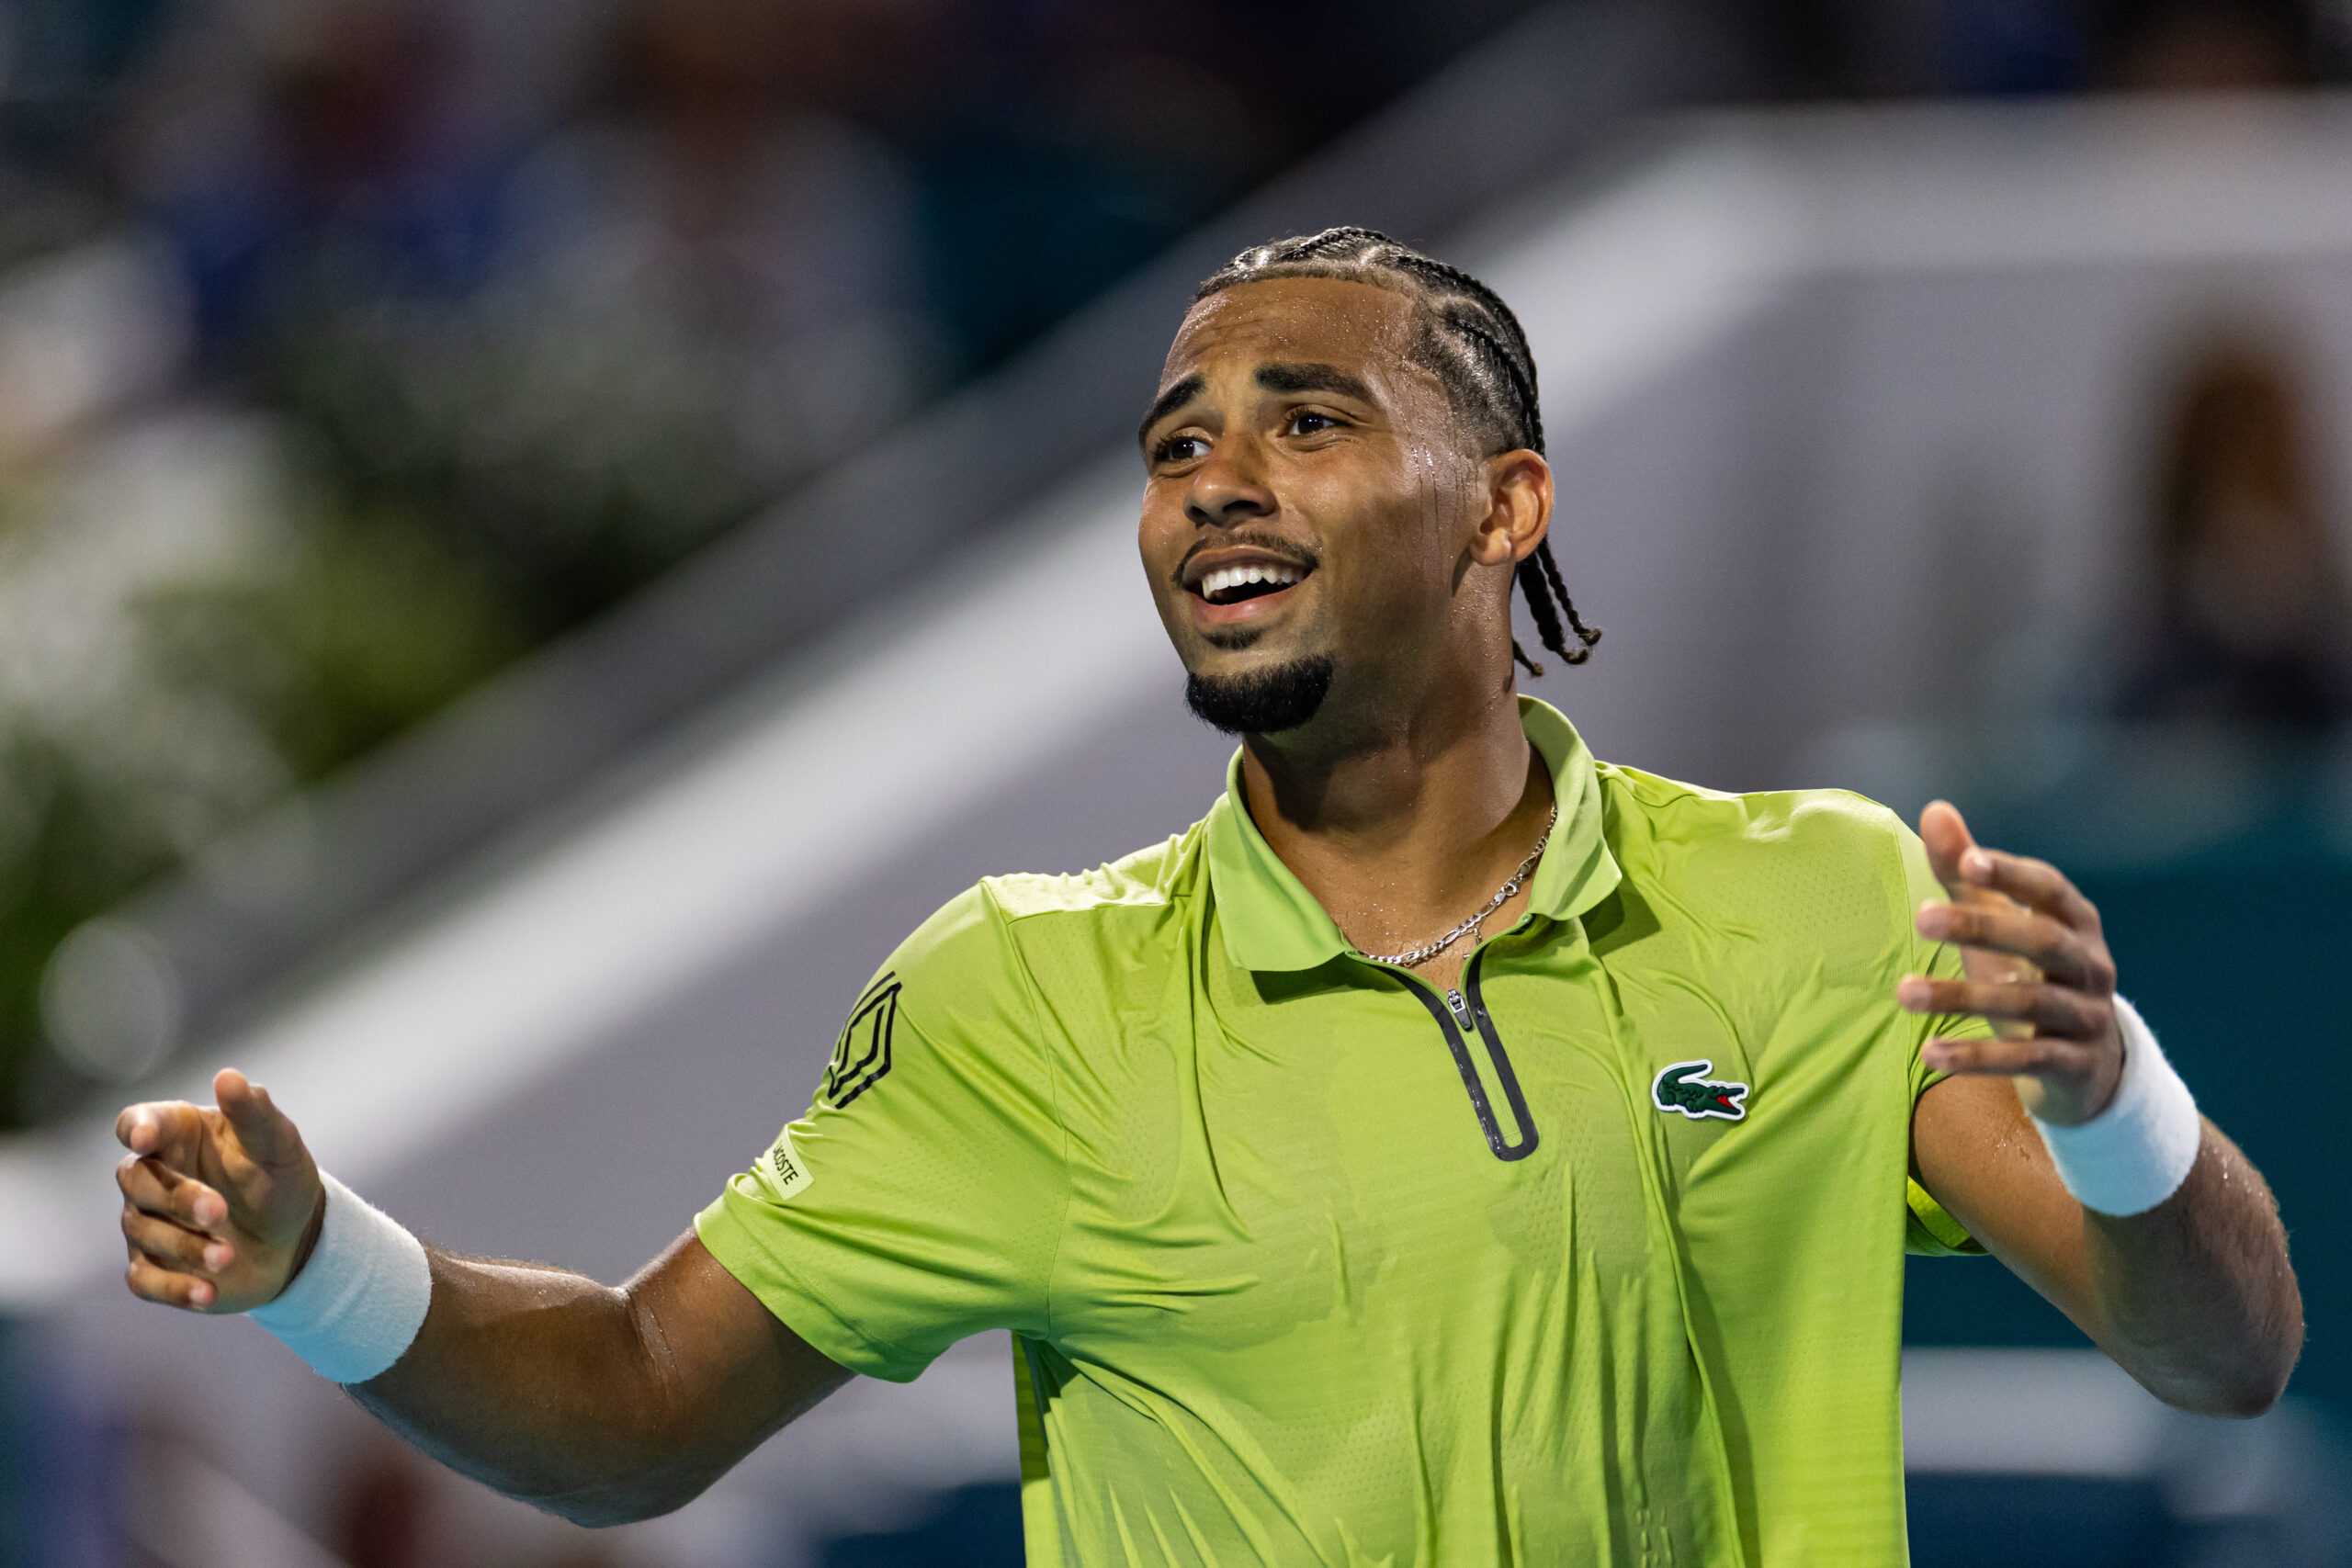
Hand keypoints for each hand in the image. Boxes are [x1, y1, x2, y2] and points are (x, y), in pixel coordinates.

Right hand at [115, 1069, 324, 1312]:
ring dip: (186, 1246)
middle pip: (136, 1180)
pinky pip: (146, 1281)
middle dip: (177, 1198)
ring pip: (143, 1232)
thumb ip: (254, 1112)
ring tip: (229, 1255)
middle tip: (220, 1211)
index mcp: (178, 1135)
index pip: (138, 1122)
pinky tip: (208, 1294)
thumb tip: (228, 1076)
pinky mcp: (154, 1268)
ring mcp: (149, 1224)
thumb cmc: (281, 1179)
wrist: (296, 1240)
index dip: (137, 1127)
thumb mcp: (279, 1144)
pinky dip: (175, 1288)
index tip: (146, 1137)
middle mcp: (154, 1177)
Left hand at [1898, 801, 2122, 1126]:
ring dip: (1963, 996)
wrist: (2087, 1064)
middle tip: (1919, 917)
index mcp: (2075, 921)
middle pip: (2042, 941)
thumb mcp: (2001, 924)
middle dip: (1982, 927)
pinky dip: (1978, 1056)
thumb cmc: (2030, 974)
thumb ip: (1967, 875)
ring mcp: (2087, 1015)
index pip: (2049, 889)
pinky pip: (2027, 1058)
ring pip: (2029, 1002)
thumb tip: (1935, 809)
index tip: (1968, 861)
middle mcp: (2090, 964)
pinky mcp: (2075, 1063)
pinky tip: (1930, 1053)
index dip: (2012, 875)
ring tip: (1903, 992)